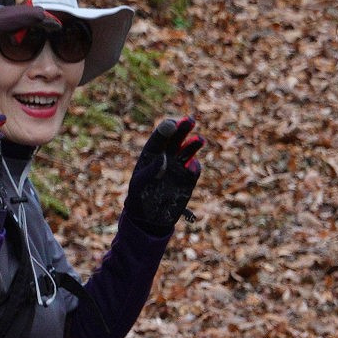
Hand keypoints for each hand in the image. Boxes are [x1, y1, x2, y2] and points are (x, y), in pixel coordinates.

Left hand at [123, 116, 202, 235]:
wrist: (150, 218)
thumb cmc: (139, 199)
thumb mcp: (139, 185)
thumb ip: (150, 171)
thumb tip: (163, 158)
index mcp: (151, 155)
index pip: (159, 138)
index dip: (165, 130)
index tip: (171, 124)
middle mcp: (166, 157)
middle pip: (176, 139)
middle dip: (182, 128)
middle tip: (189, 120)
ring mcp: (178, 167)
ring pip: (188, 150)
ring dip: (193, 143)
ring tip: (199, 139)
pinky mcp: (188, 179)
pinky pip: (194, 169)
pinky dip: (195, 166)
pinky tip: (192, 164)